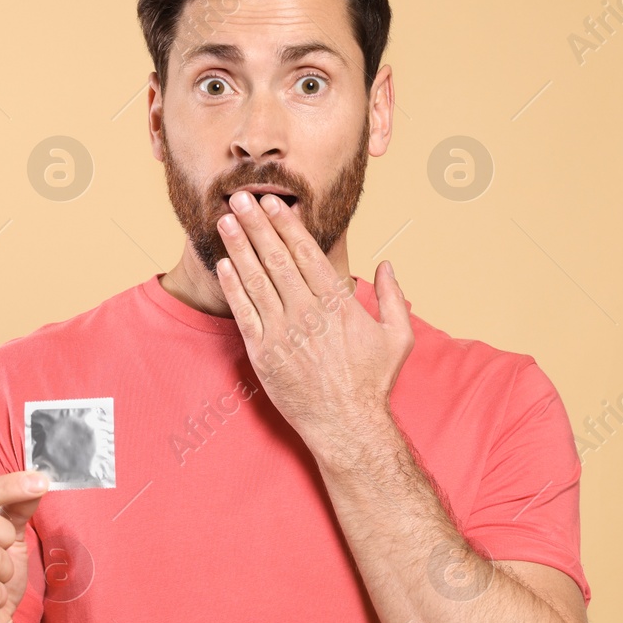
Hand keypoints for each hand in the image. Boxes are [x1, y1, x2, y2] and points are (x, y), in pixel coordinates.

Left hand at [215, 189, 413, 454]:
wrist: (346, 425)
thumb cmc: (373, 382)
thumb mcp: (398, 336)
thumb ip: (393, 297)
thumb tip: (387, 265)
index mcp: (337, 303)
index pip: (306, 253)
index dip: (286, 225)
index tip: (273, 203)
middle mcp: (307, 313)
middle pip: (276, 258)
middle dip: (257, 224)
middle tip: (240, 197)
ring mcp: (282, 333)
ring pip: (256, 280)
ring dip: (239, 247)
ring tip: (226, 220)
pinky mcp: (263, 354)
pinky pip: (244, 313)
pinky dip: (233, 287)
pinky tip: (224, 264)